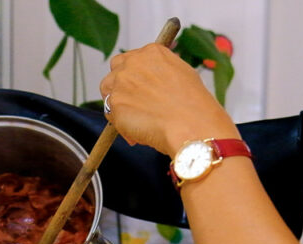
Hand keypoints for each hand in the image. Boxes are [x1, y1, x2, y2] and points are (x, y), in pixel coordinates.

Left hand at [99, 44, 238, 156]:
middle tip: (134, 103)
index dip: (134, 75)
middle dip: (121, 85)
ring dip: (118, 103)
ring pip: (108, 90)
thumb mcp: (183, 75)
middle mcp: (134, 62)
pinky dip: (121, 123)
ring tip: (137, 119)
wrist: (191, 126)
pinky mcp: (114, 103)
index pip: (132, 58)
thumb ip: (161, 72)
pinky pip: (111, 113)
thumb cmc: (194, 106)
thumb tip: (152, 80)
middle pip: (115, 70)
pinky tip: (138, 131)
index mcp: (152, 52)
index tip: (139, 88)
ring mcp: (121, 82)